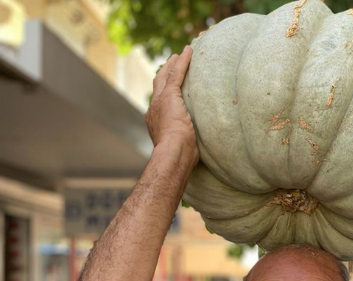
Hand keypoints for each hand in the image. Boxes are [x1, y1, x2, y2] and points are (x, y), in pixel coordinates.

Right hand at [145, 46, 198, 170]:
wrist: (173, 153)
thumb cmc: (180, 158)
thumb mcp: (183, 150)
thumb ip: (188, 145)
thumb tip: (199, 154)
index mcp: (155, 122)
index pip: (159, 103)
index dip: (164, 93)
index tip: (170, 89)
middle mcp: (154, 109)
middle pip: (158, 85)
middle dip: (164, 74)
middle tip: (171, 63)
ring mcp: (160, 101)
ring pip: (166, 76)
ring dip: (173, 64)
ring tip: (180, 55)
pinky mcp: (170, 96)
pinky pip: (176, 74)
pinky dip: (182, 62)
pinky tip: (189, 51)